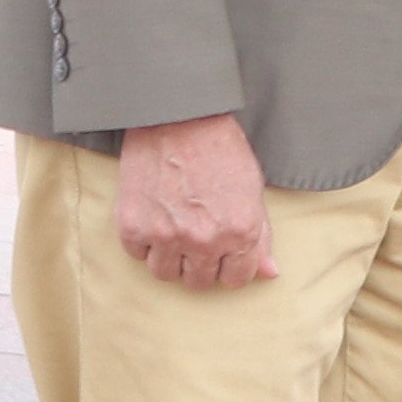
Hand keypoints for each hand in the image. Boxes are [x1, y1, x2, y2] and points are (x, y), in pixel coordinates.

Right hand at [113, 112, 272, 287]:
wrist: (179, 121)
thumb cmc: (221, 151)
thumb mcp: (252, 191)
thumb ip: (260, 236)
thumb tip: (269, 273)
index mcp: (240, 232)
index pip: (237, 278)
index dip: (232, 266)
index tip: (225, 254)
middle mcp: (204, 240)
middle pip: (200, 281)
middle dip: (202, 264)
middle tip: (199, 238)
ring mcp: (166, 236)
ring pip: (166, 274)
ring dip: (172, 258)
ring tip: (176, 230)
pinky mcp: (133, 227)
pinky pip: (138, 255)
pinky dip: (145, 242)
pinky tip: (155, 218)